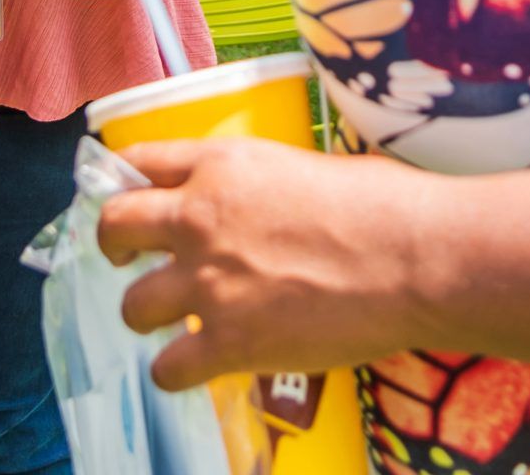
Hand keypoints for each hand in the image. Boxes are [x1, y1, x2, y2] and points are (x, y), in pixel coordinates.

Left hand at [98, 138, 430, 389]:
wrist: (413, 258)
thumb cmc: (382, 203)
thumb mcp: (302, 166)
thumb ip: (257, 186)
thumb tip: (255, 210)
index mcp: (222, 164)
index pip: (142, 159)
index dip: (132, 181)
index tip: (136, 199)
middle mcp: (200, 218)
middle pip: (116, 225)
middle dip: (116, 244)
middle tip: (130, 260)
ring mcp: (209, 283)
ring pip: (133, 305)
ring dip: (149, 314)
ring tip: (173, 321)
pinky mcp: (228, 342)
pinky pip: (168, 367)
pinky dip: (176, 370)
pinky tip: (196, 365)